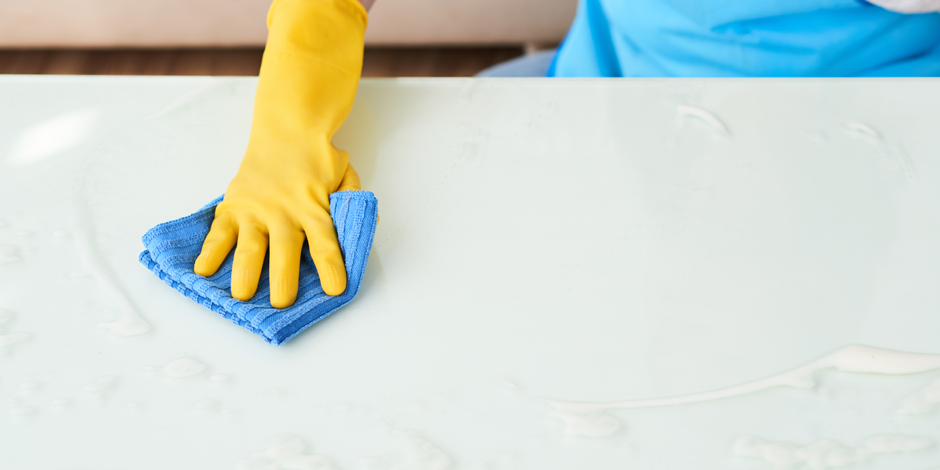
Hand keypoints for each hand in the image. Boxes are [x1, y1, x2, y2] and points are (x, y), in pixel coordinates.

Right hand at [193, 0, 367, 307]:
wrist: (288, 127)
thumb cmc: (319, 158)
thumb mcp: (345, 177)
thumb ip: (352, 202)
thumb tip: (364, 226)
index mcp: (313, 207)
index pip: (325, 242)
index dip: (330, 267)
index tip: (334, 290)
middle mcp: (283, 210)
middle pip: (284, 249)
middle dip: (283, 278)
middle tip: (282, 302)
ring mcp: (255, 209)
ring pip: (249, 244)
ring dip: (245, 272)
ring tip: (241, 296)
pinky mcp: (234, 205)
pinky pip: (219, 231)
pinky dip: (209, 251)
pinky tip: (202, 271)